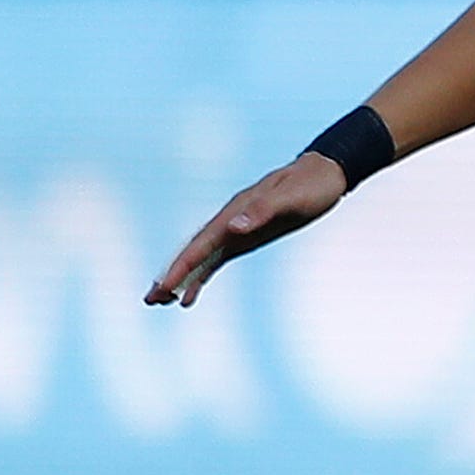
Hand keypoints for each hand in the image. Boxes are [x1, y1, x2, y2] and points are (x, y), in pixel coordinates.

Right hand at [146, 152, 345, 307]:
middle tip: (150, 300)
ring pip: (201, 258)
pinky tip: (190, 296)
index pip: (201, 244)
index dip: (182, 266)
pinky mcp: (246, 238)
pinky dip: (202, 277)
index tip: (164, 286)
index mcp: (235, 212)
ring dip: (181, 278)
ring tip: (160, 301)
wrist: (324, 173)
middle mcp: (229, 222)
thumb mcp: (291, 198)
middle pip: (193, 252)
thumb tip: (233, 227)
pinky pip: (217, 260)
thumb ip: (262, 211)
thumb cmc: (310, 185)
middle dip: (172, 275)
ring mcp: (236, 230)